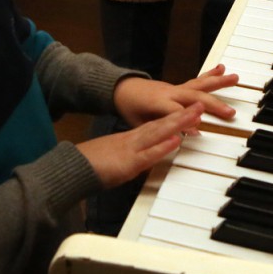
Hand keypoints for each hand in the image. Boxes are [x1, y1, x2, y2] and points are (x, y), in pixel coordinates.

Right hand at [78, 103, 204, 187]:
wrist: (71, 168)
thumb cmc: (90, 165)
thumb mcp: (116, 158)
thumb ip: (131, 156)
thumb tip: (142, 160)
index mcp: (131, 139)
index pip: (157, 125)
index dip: (175, 117)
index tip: (191, 110)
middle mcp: (133, 140)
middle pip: (162, 124)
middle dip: (183, 115)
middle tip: (201, 105)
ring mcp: (131, 150)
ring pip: (158, 133)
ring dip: (178, 123)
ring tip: (195, 114)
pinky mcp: (127, 164)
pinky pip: (148, 154)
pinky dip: (162, 147)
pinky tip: (176, 140)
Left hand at [112, 64, 238, 126]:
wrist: (122, 88)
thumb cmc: (129, 108)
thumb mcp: (137, 123)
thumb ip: (156, 129)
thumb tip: (175, 138)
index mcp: (157, 102)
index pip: (174, 111)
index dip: (186, 121)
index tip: (199, 130)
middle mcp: (169, 92)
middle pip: (194, 97)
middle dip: (212, 104)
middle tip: (229, 112)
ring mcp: (175, 88)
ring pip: (199, 85)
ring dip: (219, 82)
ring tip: (235, 78)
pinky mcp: (179, 86)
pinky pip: (197, 81)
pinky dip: (210, 75)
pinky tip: (222, 69)